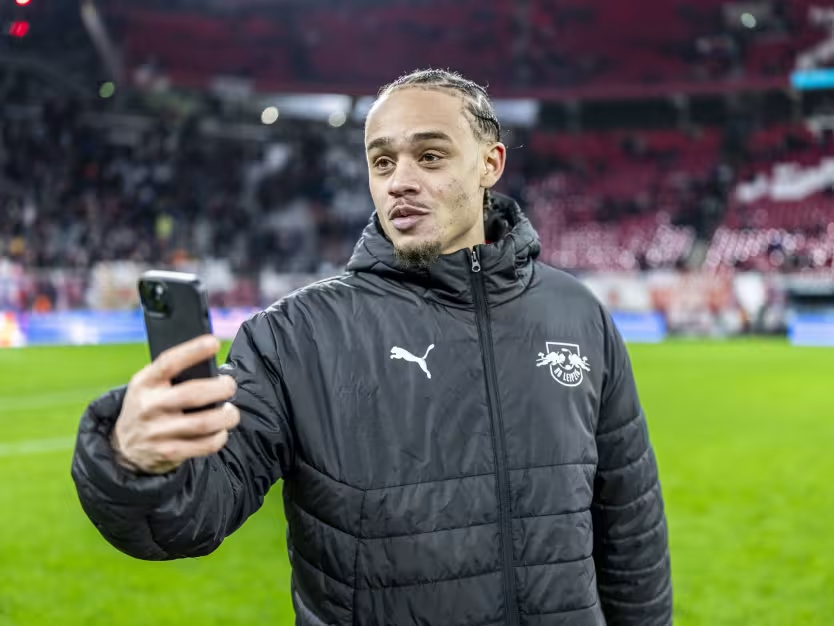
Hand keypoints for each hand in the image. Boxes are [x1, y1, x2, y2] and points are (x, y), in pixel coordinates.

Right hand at [111, 335, 239, 474]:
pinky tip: (221, 431)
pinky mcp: (169, 452)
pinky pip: (205, 445)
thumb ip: (171, 375)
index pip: (169, 363)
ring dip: (227, 416)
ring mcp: (158, 432)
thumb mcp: (148, 386)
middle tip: (229, 386)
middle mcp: (149, 406)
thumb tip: (211, 366)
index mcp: (144, 383)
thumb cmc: (148, 408)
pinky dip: (220, 437)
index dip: (193, 351)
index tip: (214, 342)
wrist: (124, 448)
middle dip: (221, 388)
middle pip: (192, 394)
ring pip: (204, 423)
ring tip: (231, 412)